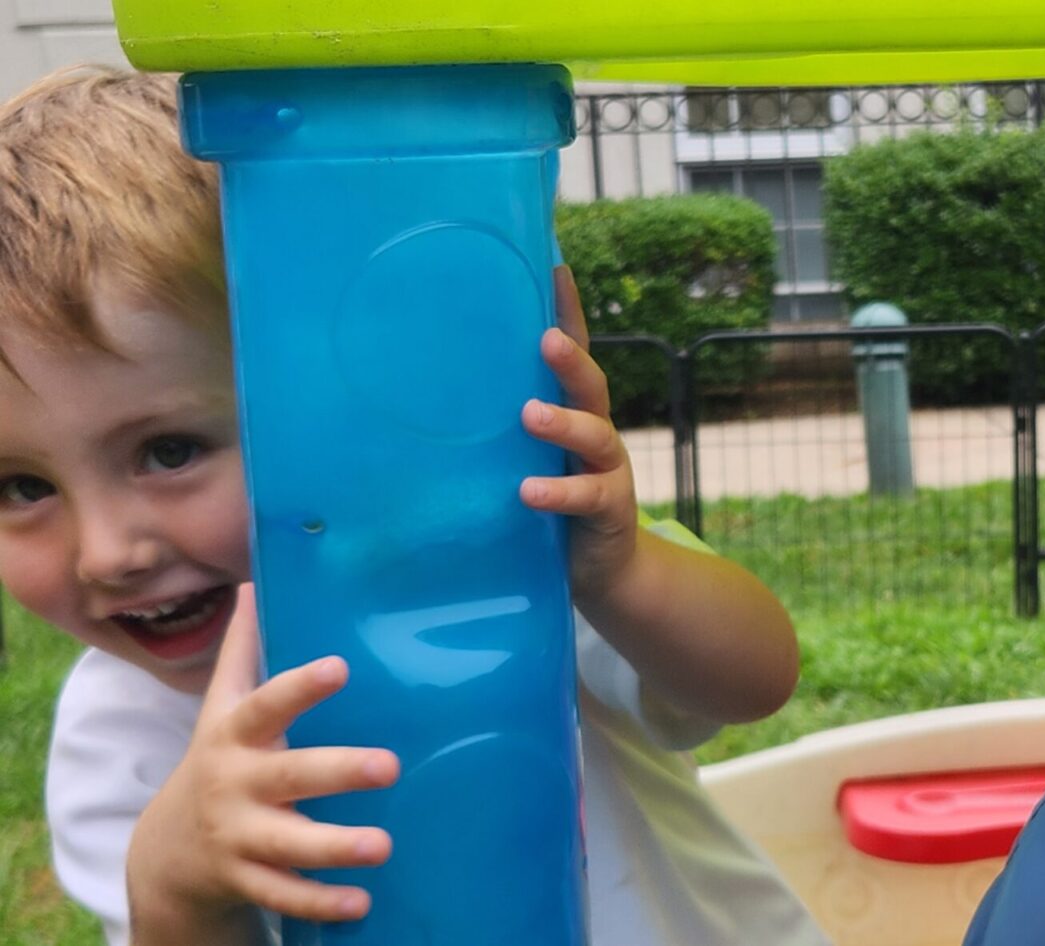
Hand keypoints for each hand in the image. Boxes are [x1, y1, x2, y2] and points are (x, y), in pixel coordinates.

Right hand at [127, 585, 397, 939]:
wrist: (168, 852)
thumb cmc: (219, 760)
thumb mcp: (222, 707)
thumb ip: (244, 650)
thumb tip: (255, 579)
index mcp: (235, 736)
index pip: (266, 704)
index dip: (301, 686)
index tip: (340, 667)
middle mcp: (234, 785)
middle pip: (288, 776)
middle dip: (338, 771)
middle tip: (389, 766)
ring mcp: (238, 836)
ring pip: (287, 845)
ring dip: (335, 846)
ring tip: (383, 845)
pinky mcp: (245, 880)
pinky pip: (283, 895)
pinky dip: (320, 902)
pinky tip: (361, 902)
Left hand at [520, 266, 639, 599]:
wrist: (599, 569)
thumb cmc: (546, 504)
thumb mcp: (518, 458)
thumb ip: (488, 431)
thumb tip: (409, 398)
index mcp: (572, 410)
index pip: (574, 351)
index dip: (568, 311)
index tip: (554, 267)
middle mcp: (595, 429)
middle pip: (591, 384)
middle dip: (569, 361)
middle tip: (544, 340)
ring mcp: (607, 469)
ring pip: (595, 435)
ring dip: (564, 423)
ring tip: (531, 416)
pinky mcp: (609, 508)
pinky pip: (587, 495)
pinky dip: (558, 491)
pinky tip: (530, 490)